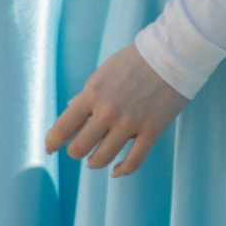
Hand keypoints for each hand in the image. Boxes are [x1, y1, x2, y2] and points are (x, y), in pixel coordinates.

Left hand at [47, 43, 186, 175]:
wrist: (174, 54)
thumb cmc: (137, 60)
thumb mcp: (105, 71)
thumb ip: (87, 93)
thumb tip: (70, 108)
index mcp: (92, 94)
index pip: (62, 128)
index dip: (52, 143)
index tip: (51, 148)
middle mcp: (108, 111)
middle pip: (79, 148)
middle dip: (76, 152)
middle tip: (81, 149)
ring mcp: (130, 123)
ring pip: (102, 158)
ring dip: (95, 162)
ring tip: (97, 160)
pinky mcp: (152, 130)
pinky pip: (134, 161)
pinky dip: (123, 170)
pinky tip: (118, 170)